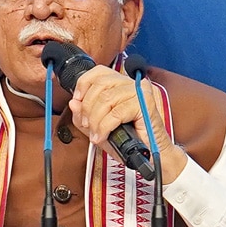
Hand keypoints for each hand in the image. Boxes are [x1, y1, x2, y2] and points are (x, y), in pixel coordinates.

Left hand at [68, 66, 187, 182]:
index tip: (77, 101)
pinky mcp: (145, 103)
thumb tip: (73, 102)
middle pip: (100, 84)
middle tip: (87, 124)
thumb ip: (85, 114)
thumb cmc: (130, 140)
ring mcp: (140, 92)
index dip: (84, 84)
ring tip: (96, 134)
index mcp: (122, 84)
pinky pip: (116, 113)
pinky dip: (105, 127)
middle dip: (87, 107)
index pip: (99, 71)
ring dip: (96, 120)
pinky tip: (103, 136)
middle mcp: (132, 83)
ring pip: (106, 100)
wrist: (152, 155)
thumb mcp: (100, 126)